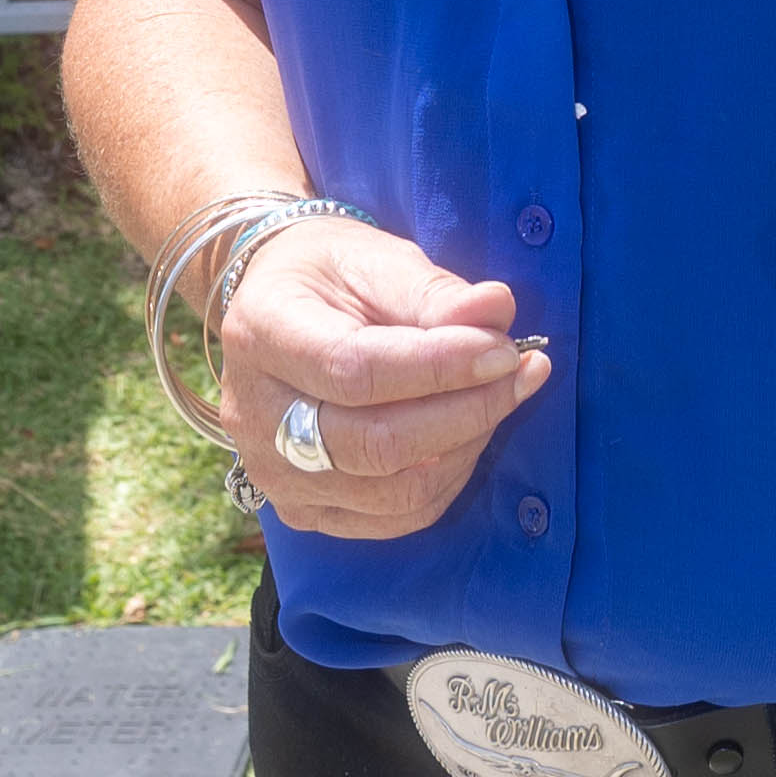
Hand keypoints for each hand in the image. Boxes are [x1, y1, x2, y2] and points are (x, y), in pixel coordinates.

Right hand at [217, 216, 552, 539]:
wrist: (276, 309)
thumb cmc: (330, 275)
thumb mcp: (375, 258)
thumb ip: (433, 292)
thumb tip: (497, 311)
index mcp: (263, 333)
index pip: (355, 371)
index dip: (439, 368)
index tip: (504, 350)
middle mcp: (254, 416)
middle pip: (374, 444)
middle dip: (466, 412)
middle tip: (521, 372)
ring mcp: (273, 474)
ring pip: (391, 492)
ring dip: (465, 446)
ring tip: (500, 396)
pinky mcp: (302, 510)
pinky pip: (392, 518)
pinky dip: (446, 480)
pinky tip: (468, 434)